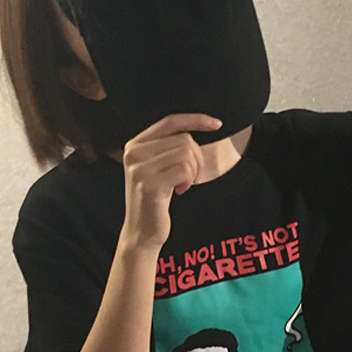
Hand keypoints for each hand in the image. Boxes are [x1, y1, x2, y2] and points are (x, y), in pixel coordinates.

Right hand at [121, 114, 222, 248]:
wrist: (141, 232)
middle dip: (197, 159)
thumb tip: (198, 127)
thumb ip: (168, 147)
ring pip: (186, 154)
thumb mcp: (157, 168)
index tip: (217, 124)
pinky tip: (180, 191)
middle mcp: (134, 152)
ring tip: (183, 184)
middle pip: (183, 139)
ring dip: (193, 171)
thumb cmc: (155, 199)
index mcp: (135, 144)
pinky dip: (189, 181)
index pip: (170, 121)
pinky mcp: (149, 183)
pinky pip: (184, 170)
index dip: (196, 120)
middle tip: (190, 177)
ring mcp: (139, 168)